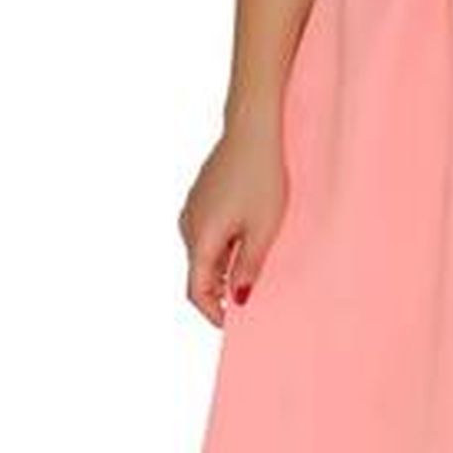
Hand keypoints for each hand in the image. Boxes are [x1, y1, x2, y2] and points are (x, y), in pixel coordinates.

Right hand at [178, 106, 287, 323]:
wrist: (253, 129)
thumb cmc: (262, 176)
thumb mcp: (264, 229)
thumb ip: (248, 267)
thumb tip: (237, 298)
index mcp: (201, 238)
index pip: (197, 290)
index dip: (212, 312)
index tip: (232, 323)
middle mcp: (188, 225)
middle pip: (198, 272)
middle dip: (219, 290)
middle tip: (249, 297)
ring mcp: (191, 209)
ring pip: (201, 252)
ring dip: (221, 266)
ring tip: (253, 266)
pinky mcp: (200, 196)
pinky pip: (205, 232)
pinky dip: (221, 245)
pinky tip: (246, 237)